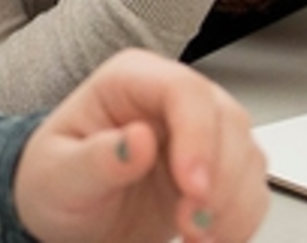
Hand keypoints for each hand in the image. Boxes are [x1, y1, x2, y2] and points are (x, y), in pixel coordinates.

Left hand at [14, 49, 267, 242]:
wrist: (69, 220)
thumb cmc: (54, 183)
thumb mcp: (58, 176)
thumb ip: (95, 159)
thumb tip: (136, 140)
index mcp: (131, 80)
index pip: (183, 91)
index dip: (197, 137)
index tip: (193, 187)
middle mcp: (172, 99)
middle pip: (227, 120)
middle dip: (220, 178)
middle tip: (191, 223)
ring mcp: (200, 132)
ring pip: (247, 153)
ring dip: (233, 203)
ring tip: (198, 236)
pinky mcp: (217, 168)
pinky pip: (252, 188)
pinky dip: (241, 218)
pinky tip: (212, 238)